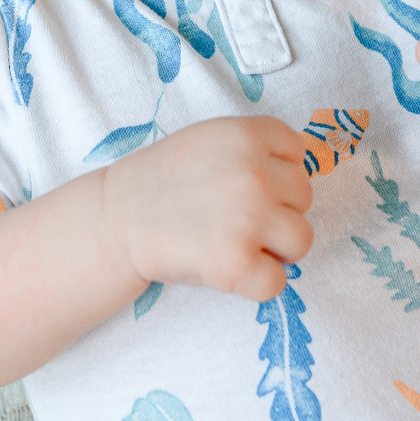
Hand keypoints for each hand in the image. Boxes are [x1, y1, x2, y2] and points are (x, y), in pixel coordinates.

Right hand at [99, 116, 313, 301]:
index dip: (278, 173)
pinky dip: (257, 284)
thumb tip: (302, 171)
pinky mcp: (236, 263)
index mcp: (246, 136)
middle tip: (236, 219)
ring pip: (302, 240)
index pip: (298, 153)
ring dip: (276, 249)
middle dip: (277, 212)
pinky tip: (228, 269)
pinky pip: (278, 282)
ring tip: (238, 243)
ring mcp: (247, 219)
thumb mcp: (208, 140)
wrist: (115, 220)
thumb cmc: (163, 182)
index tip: (247, 185)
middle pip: (304, 198)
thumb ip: (254, 148)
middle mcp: (253, 173)